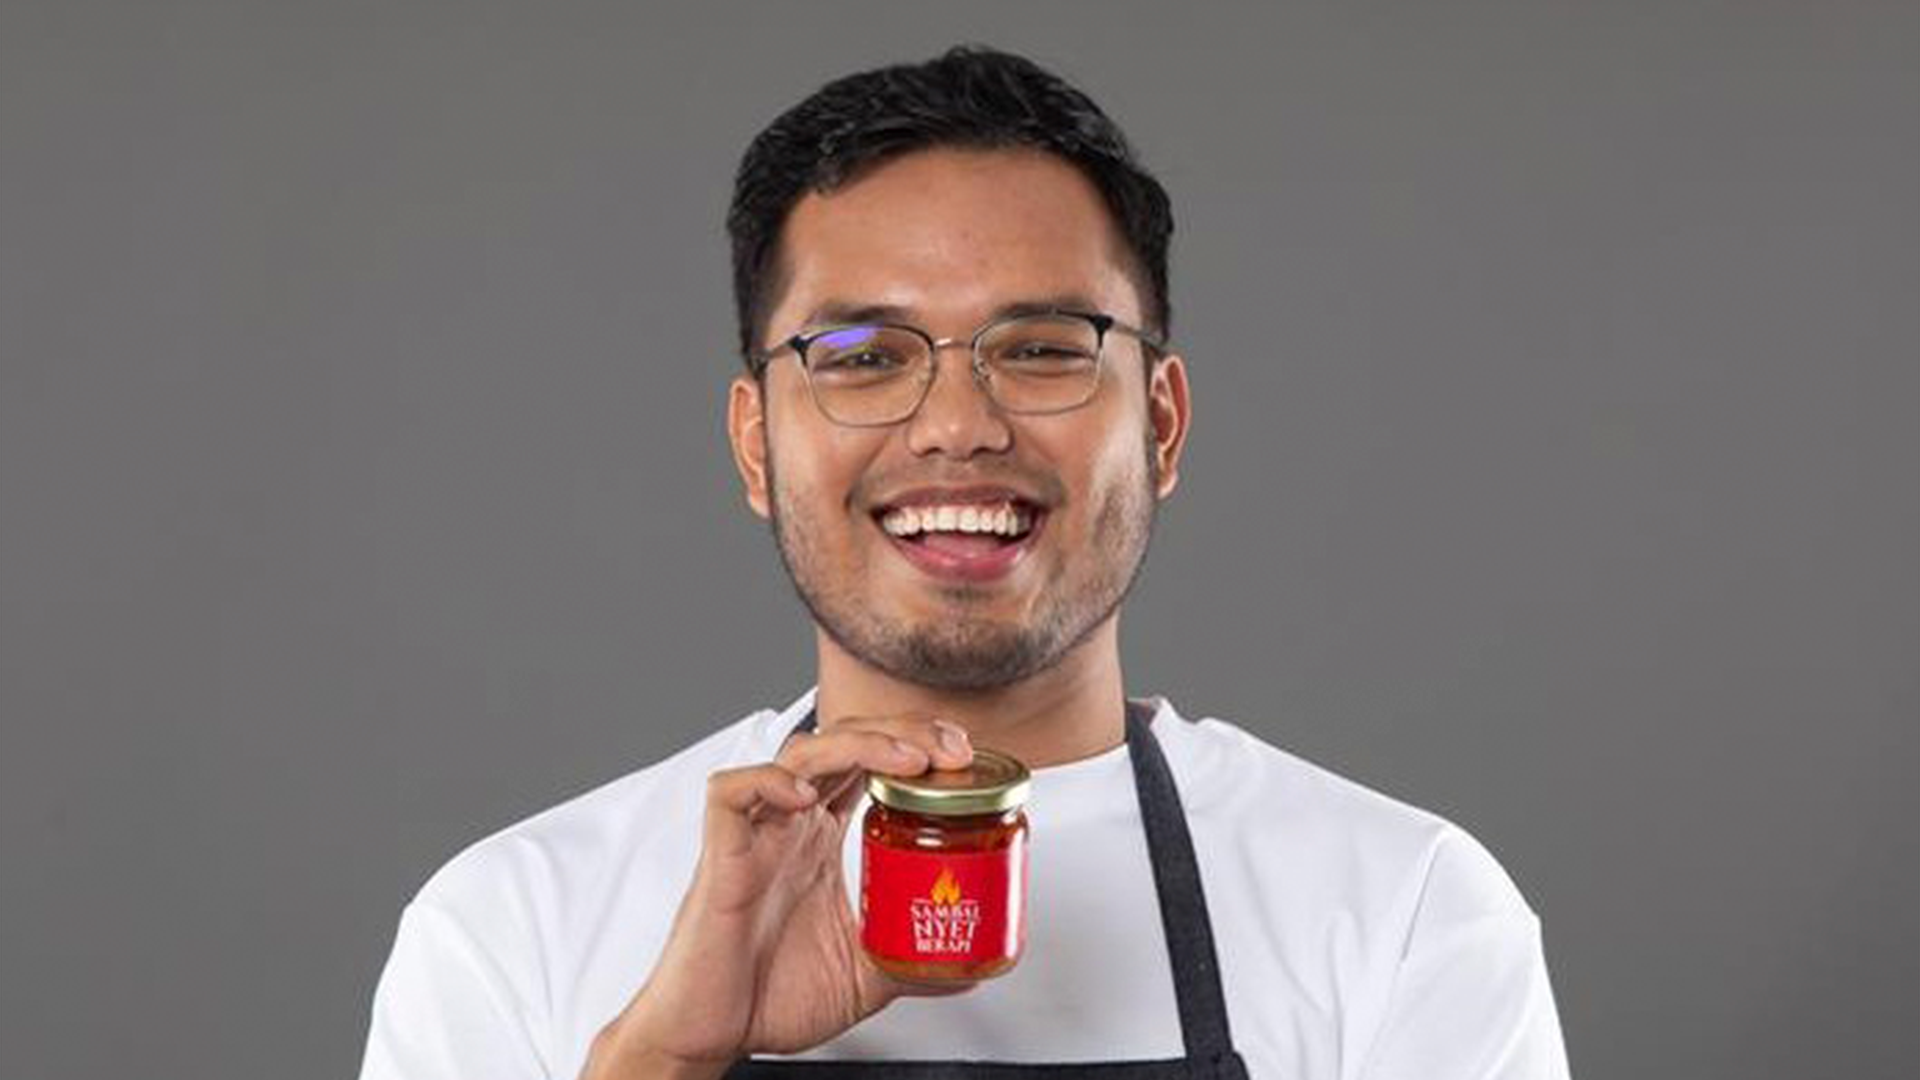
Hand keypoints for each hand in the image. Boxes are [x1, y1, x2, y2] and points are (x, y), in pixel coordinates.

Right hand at [580, 714, 976, 1078]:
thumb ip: (913, 961)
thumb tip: (968, 965)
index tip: (962, 757)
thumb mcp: (862, 974)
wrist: (711, 1036)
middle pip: (843, 740)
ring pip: (799, 753)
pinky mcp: (721, 856)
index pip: (869, 762)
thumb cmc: (767, 997)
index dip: (914, 745)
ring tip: (906, 759)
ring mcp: (756, 834)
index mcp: (821, 839)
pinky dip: (767, 781)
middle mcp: (791, 825)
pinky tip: (803, 795)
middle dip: (900, 731)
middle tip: (949, 748)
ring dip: (857, 744)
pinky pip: (730, 793)